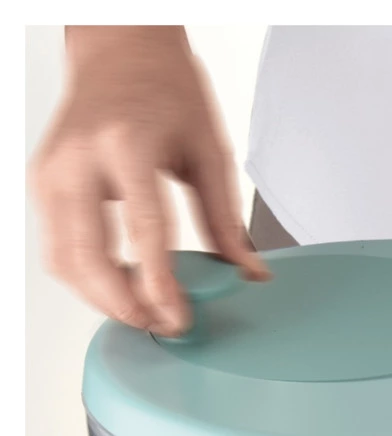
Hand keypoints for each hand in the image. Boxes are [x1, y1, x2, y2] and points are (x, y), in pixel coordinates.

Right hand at [29, 27, 268, 335]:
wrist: (120, 54)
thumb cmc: (166, 93)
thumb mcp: (210, 151)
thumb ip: (226, 219)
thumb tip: (249, 272)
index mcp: (128, 144)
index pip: (143, 231)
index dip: (160, 285)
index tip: (179, 319)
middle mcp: (79, 159)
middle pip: (89, 257)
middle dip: (125, 304)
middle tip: (161, 325)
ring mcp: (52, 172)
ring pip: (64, 262)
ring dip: (102, 299)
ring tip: (143, 311)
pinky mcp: (42, 184)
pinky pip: (57, 250)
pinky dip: (85, 279)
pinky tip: (119, 287)